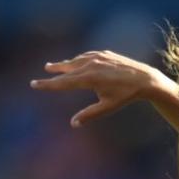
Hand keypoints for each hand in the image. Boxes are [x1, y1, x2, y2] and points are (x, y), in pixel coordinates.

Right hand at [30, 50, 171, 127]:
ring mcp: (98, 57)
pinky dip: (78, 59)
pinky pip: (87, 56)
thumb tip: (73, 124)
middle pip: (66, 68)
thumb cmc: (125, 96)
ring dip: (65, 64)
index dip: (47, 84)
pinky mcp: (105, 54)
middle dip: (54, 71)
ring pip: (76, 60)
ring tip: (55, 66)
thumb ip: (89, 115)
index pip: (62, 82)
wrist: (144, 79)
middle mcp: (91, 65)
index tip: (34, 84)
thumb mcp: (106, 107)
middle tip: (44, 71)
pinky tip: (76, 61)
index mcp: (89, 78)